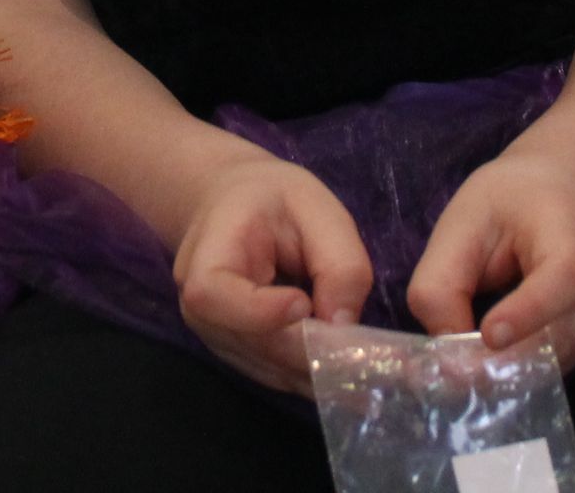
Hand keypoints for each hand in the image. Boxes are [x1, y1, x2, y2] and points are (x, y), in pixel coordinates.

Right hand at [172, 155, 371, 394]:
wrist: (232, 208)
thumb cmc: (270, 198)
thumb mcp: (313, 207)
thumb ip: (337, 261)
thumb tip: (343, 326)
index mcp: (206, 260)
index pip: (214, 297)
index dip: (259, 312)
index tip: (304, 304)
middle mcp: (201, 312)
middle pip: (257, 344)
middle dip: (315, 350)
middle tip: (373, 352)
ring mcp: (219, 340)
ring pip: (273, 371)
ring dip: (323, 370)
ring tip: (372, 363)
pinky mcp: (242, 357)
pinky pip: (280, 377)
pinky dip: (317, 375)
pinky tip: (351, 366)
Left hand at [405, 152, 574, 363]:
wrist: (561, 194)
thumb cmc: (507, 202)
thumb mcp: (461, 223)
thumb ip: (442, 283)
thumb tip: (445, 347)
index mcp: (571, 234)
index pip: (564, 278)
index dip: (528, 312)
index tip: (489, 336)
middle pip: (563, 334)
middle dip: (509, 358)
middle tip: (458, 372)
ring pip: (559, 359)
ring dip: (513, 369)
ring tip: (468, 366)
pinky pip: (558, 363)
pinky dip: (525, 368)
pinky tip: (492, 359)